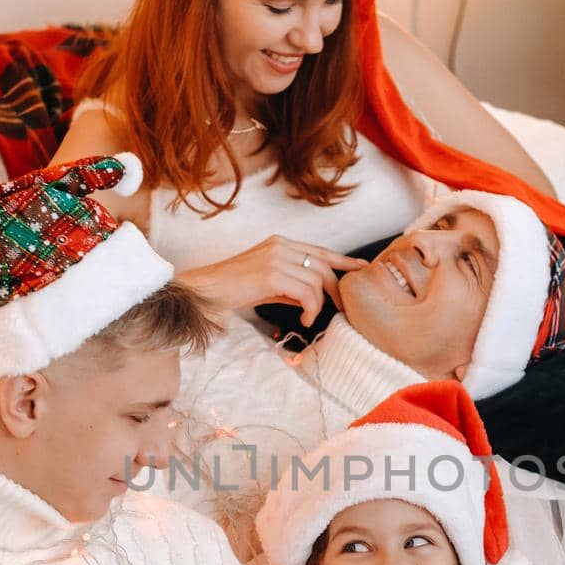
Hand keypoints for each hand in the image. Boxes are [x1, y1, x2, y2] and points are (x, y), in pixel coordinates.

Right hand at [178, 236, 367, 324]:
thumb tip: (314, 298)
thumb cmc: (231, 290)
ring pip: (316, 279)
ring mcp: (275, 258)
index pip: (319, 250)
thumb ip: (290, 285)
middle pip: (323, 265)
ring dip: (319, 304)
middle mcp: (279, 246)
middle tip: (340, 307)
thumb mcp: (266, 283)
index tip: (361, 269)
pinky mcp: (270, 274)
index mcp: (279, 244)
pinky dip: (310, 310)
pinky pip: (306, 293)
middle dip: (336, 288)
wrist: (203, 291)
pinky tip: (303, 320)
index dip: (343, 260)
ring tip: (310, 319)